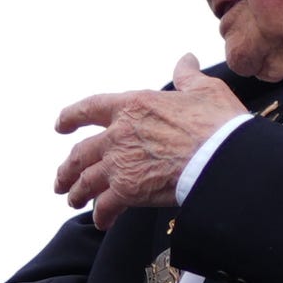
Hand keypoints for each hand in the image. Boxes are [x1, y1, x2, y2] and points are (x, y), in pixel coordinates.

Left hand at [52, 55, 246, 229]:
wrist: (223, 158)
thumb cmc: (217, 123)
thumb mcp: (204, 90)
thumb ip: (187, 76)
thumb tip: (186, 60)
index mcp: (133, 105)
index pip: (90, 108)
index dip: (70, 117)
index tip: (60, 125)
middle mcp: (118, 134)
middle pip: (80, 153)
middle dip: (67, 169)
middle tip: (61, 180)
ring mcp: (119, 163)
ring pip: (86, 181)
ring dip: (77, 193)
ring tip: (73, 201)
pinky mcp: (127, 190)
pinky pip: (104, 206)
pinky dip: (101, 216)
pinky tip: (102, 222)